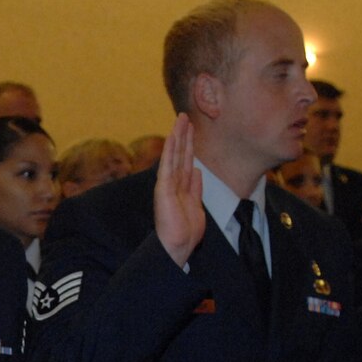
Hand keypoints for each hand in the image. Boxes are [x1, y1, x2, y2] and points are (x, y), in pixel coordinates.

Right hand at [152, 114, 204, 265]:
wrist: (178, 245)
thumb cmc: (186, 230)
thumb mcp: (197, 204)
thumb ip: (196, 187)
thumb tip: (198, 170)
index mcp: (181, 186)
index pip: (186, 160)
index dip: (189, 144)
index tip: (191, 128)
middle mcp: (173, 182)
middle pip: (179, 154)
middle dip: (183, 135)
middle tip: (185, 116)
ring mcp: (167, 184)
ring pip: (173, 155)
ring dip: (177, 136)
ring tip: (180, 119)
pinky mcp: (163, 188)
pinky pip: (167, 165)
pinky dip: (169, 150)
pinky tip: (172, 137)